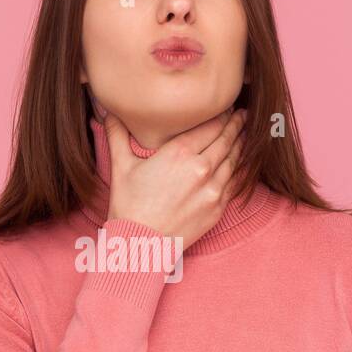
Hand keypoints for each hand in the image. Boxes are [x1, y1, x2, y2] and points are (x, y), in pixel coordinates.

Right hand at [104, 108, 248, 251]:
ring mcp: (213, 190)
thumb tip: (107, 112)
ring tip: (244, 133)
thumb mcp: (121, 167)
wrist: (140, 245)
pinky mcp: (218, 209)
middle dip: (235, 124)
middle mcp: (202, 169)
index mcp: (180, 153)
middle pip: (226, 139)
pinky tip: (240, 162)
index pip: (210, 125)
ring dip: (240, 144)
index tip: (226, 106)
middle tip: (242, 113)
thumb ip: (117, 135)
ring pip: (234, 160)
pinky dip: (239, 169)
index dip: (221, 114)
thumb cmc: (128, 206)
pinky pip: (235, 183)